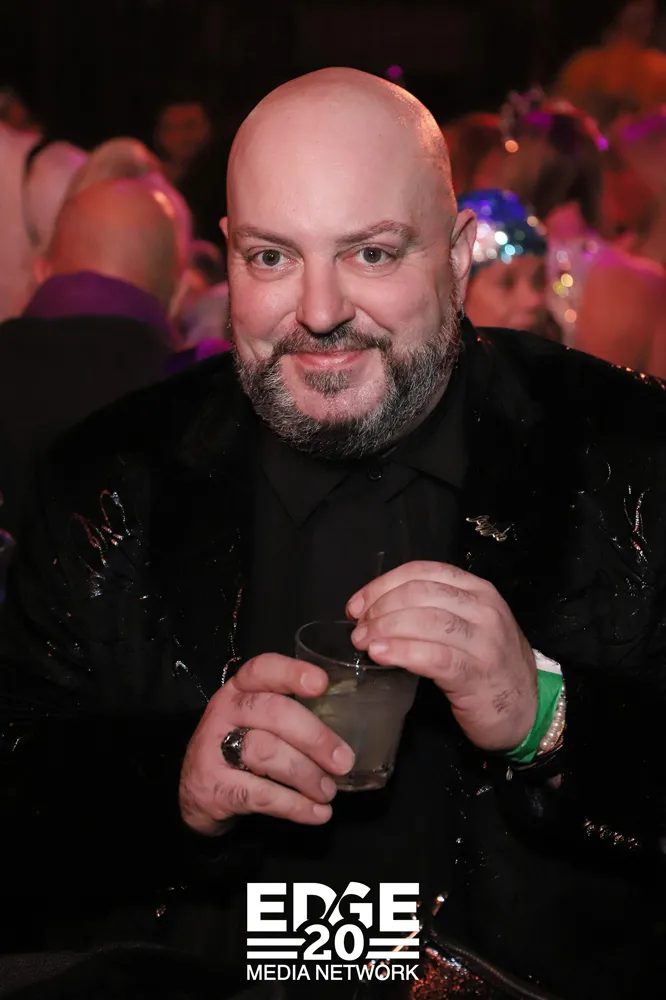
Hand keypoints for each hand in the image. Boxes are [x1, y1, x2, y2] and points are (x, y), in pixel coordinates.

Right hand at [179, 654, 354, 835]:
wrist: (198, 792)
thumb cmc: (241, 746)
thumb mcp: (258, 721)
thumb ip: (292, 714)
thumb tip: (349, 729)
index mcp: (240, 689)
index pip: (262, 669)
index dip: (291, 673)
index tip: (322, 684)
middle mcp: (224, 711)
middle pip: (272, 712)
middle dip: (314, 736)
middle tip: (343, 761)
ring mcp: (214, 749)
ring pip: (266, 753)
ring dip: (306, 775)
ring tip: (328, 791)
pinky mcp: (214, 787)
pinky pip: (261, 794)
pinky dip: (295, 806)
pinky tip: (316, 813)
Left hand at [347, 561, 536, 751]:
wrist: (526, 711)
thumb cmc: (488, 668)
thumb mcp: (467, 627)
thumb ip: (432, 611)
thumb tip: (375, 609)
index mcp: (478, 590)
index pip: (424, 572)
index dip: (383, 585)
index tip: (357, 605)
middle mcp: (484, 609)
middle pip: (420, 593)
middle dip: (380, 608)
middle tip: (359, 629)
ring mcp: (484, 640)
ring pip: (425, 620)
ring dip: (386, 628)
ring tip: (363, 642)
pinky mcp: (477, 673)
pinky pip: (433, 656)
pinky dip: (402, 651)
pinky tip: (381, 654)